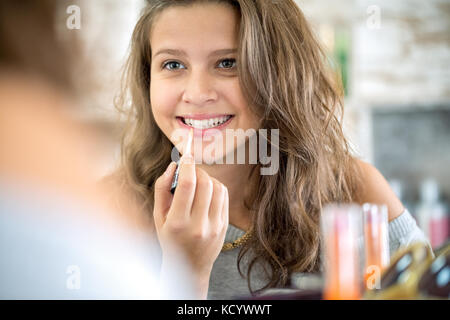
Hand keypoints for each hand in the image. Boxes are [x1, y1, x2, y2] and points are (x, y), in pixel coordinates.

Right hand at [153, 155, 228, 288]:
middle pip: (205, 184)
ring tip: (198, 182)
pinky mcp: (224, 226)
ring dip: (208, 178)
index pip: (188, 185)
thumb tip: (174, 166)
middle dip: (198, 171)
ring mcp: (214, 227)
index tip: (186, 156)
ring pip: (218, 188)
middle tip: (191, 170)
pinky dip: (216, 187)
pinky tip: (207, 191)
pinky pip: (224, 197)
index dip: (188, 165)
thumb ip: (162, 188)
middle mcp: (198, 225)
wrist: (188, 267)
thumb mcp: (159, 216)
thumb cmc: (170, 238)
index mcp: (178, 223)